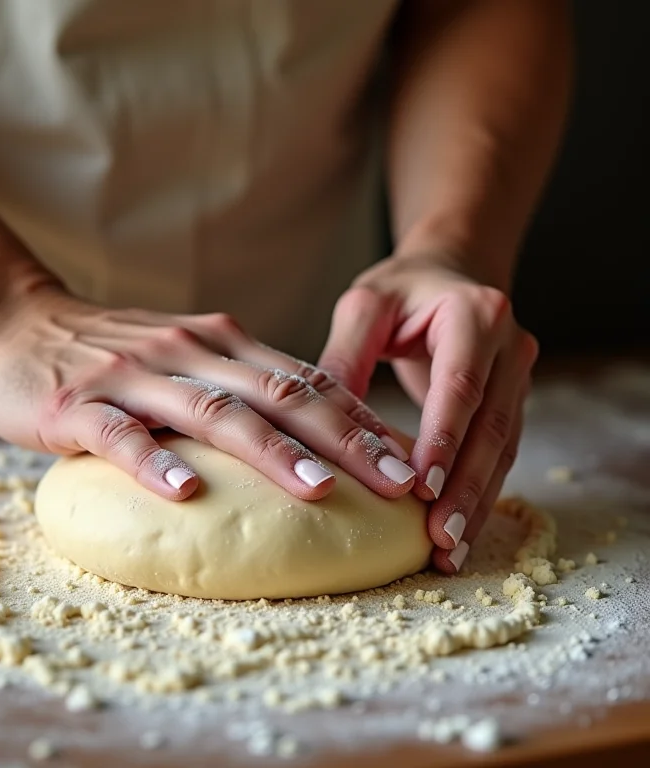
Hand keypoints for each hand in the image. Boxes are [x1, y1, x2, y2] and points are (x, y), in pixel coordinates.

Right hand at [0, 286, 417, 502]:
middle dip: (345, 439)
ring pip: (215, 413)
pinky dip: (155, 462)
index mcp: (221, 343)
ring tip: (319, 488)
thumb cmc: (114, 352)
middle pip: (280, 395)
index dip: (361, 420)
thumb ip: (239, 384)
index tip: (408, 459)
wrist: (17, 322)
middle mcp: (189, 352)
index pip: (306, 379)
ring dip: (271, 451)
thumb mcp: (187, 357)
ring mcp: (135, 376)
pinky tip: (185, 493)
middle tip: (398, 482)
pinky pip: (123, 436)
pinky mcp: (79, 404)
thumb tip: (309, 428)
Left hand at [319, 252, 537, 571]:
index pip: (461, 385)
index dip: (444, 439)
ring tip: (451, 551)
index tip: (423, 490)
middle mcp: (510, 348)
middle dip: (466, 488)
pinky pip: (501, 455)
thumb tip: (316, 420)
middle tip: (439, 539)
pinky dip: (481, 495)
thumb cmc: (403, 289)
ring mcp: (519, 377)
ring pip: (503, 451)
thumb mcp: (366, 306)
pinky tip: (461, 530)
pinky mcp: (513, 402)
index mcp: (476, 316)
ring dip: (478, 503)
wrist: (453, 271)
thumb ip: (346, 356)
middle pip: (492, 428)